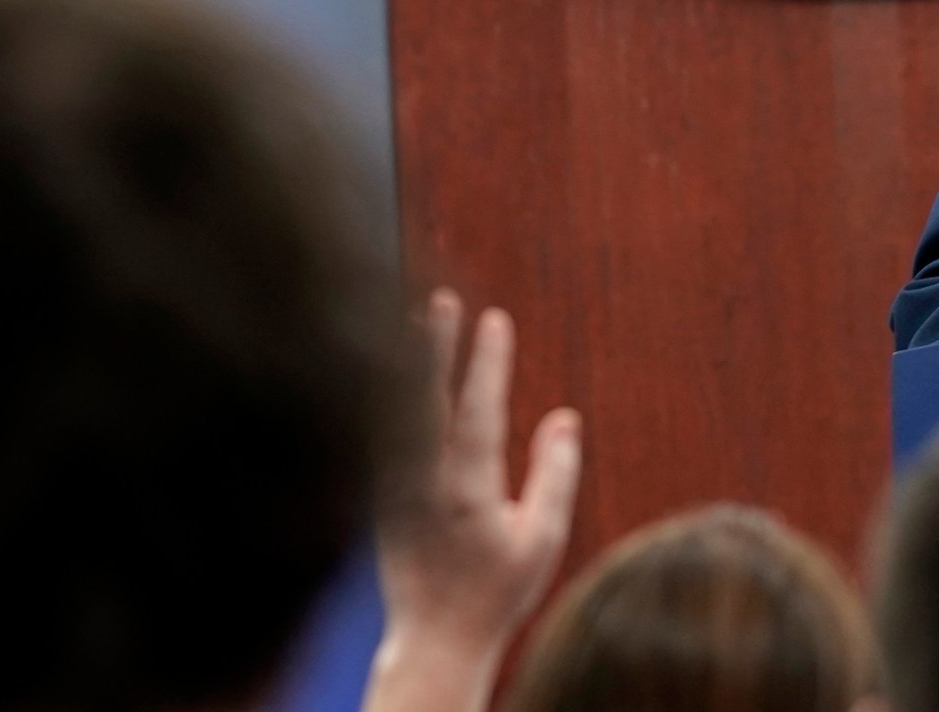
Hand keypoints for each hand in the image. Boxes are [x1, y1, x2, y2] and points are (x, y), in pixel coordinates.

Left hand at [363, 293, 582, 711]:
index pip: (478, 411)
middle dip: (432, 347)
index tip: (495, 318)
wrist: (432, 640)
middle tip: (439, 299)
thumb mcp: (542, 540)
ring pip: (394, 413)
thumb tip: (563, 416)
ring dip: (403, 366)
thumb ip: (554, 476)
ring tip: (409, 321)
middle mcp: (422, 486)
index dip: (487, 363)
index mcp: (467, 493)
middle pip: (423, 401)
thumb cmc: (496, 593)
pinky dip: (383, 398)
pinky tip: (389, 373)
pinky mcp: (375, 500)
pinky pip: (378, 435)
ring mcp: (392, 492)